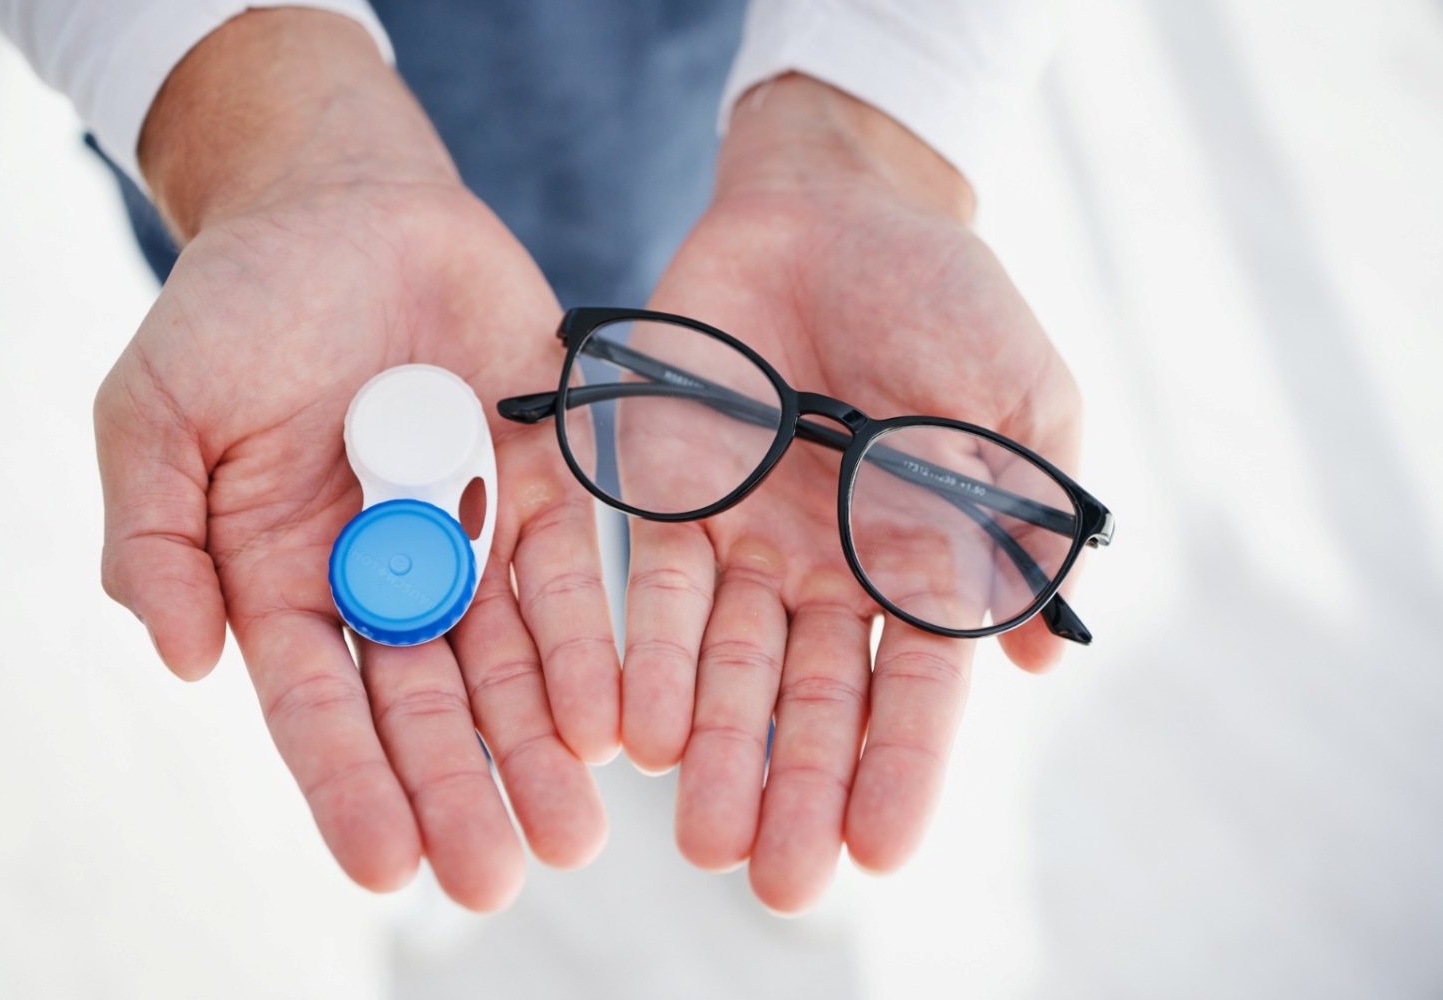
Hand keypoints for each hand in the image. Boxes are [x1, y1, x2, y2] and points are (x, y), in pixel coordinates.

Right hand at [94, 10, 618, 909]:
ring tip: (571, 831)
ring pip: (509, 660)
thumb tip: (183, 660)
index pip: (317, 703)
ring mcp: (468, 529)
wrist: (341, 200)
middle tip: (498, 876)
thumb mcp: (156, 411)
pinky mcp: (544, 479)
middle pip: (425, 702)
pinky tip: (611, 716)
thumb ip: (155, 535)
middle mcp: (383, 571)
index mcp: (281, 574)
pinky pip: (571, 573)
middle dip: (459, 789)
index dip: (349, 781)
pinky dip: (590, 642)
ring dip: (538, 745)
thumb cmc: (235, 303)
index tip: (387, 863)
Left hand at [619, 76, 1082, 910]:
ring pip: (731, 667)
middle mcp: (832, 573)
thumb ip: (1029, 525)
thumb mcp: (1021, 403)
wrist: (837, 208)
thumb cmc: (948, 300)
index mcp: (926, 563)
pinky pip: (658, 593)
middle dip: (796, 789)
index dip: (900, 768)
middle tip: (776, 882)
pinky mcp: (672, 498)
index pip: (916, 692)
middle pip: (813, 702)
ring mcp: (750, 539)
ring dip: (717, 751)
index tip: (879, 852)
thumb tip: (1044, 659)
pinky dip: (651, 659)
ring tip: (700, 832)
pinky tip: (641, 731)